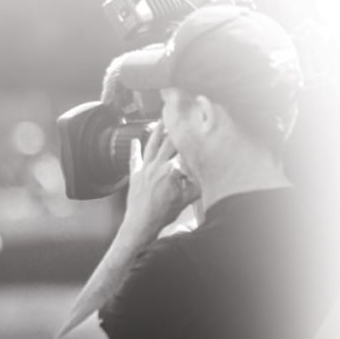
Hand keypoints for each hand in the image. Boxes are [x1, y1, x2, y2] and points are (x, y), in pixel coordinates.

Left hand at [124, 121, 199, 237]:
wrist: (141, 222)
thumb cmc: (163, 213)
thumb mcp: (186, 199)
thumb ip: (196, 185)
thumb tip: (205, 175)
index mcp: (171, 170)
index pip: (183, 152)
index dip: (190, 141)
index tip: (195, 130)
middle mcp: (157, 166)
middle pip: (168, 143)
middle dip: (175, 129)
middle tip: (179, 116)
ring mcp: (145, 168)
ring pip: (151, 145)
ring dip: (156, 132)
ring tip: (160, 120)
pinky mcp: (135, 174)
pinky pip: (134, 158)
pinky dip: (134, 148)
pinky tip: (134, 140)